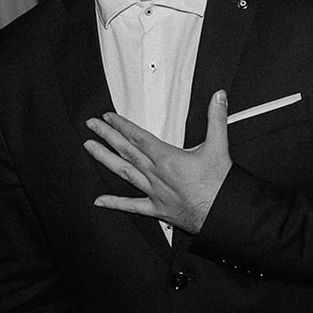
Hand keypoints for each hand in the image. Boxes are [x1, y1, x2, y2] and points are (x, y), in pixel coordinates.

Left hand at [84, 91, 231, 234]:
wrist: (221, 213)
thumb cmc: (219, 186)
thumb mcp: (219, 147)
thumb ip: (217, 119)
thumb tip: (218, 98)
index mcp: (168, 159)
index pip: (139, 137)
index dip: (122, 125)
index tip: (109, 117)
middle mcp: (156, 174)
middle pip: (126, 151)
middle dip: (107, 136)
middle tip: (92, 126)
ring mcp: (154, 192)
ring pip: (124, 173)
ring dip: (105, 159)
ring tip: (90, 148)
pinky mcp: (157, 208)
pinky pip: (132, 206)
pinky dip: (115, 203)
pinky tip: (101, 201)